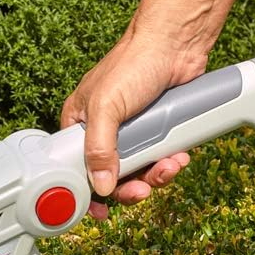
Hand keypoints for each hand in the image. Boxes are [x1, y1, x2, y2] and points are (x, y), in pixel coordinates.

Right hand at [60, 35, 206, 218]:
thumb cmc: (134, 63)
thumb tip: (101, 186)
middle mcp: (103, 131)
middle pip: (110, 176)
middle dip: (129, 186)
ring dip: (155, 175)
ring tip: (169, 166)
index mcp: (79, 123)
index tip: (100, 211)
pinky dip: (170, 163)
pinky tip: (179, 156)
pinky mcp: (158, 130)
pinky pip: (160, 159)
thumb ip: (99, 148)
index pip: (75, 167)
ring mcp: (132, 132)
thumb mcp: (107, 107)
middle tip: (141, 190)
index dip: (88, 191)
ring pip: (138, 171)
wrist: (177, 44)